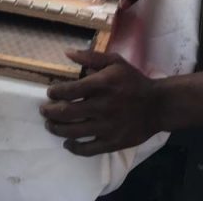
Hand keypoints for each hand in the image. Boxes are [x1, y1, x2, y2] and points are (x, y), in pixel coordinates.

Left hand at [40, 50, 159, 156]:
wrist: (158, 105)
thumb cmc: (133, 81)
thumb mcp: (115, 61)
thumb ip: (91, 57)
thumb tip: (67, 53)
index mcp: (103, 85)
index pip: (69, 91)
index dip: (55, 93)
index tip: (50, 93)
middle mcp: (103, 106)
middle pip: (67, 112)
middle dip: (50, 112)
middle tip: (44, 110)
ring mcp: (107, 127)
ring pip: (73, 132)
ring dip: (56, 129)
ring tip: (50, 125)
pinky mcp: (112, 143)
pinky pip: (88, 149)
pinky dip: (74, 148)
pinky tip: (67, 143)